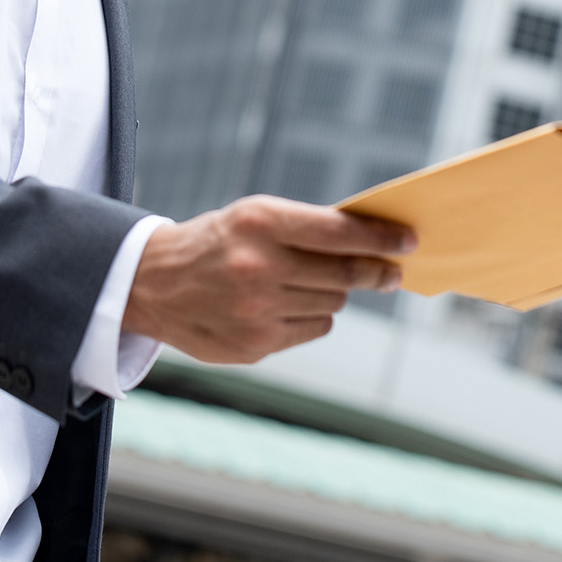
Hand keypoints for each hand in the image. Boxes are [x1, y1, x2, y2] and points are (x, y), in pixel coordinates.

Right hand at [123, 195, 414, 363]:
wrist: (152, 283)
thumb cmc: (218, 242)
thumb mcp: (253, 218)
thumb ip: (308, 228)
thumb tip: (374, 242)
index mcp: (260, 223)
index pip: (340, 232)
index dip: (381, 238)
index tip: (409, 241)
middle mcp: (258, 267)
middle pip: (344, 274)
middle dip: (378, 272)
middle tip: (393, 272)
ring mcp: (257, 310)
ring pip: (332, 302)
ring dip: (334, 291)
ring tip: (308, 282)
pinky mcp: (256, 344)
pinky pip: (314, 327)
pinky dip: (313, 315)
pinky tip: (286, 305)